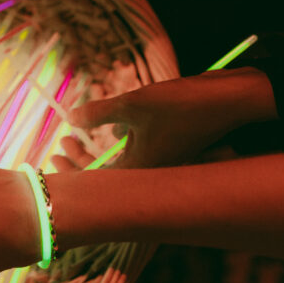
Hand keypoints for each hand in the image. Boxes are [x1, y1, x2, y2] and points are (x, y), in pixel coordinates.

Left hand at [53, 68, 277, 169]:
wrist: (232, 98)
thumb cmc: (183, 103)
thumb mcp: (133, 103)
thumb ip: (98, 114)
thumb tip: (69, 118)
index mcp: (140, 172)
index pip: (96, 183)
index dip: (71, 174)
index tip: (51, 161)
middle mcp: (152, 174)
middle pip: (106, 177)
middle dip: (80, 162)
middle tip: (60, 147)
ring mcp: (162, 163)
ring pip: (120, 164)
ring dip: (97, 151)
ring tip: (75, 135)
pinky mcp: (169, 150)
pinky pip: (137, 154)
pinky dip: (120, 144)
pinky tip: (112, 128)